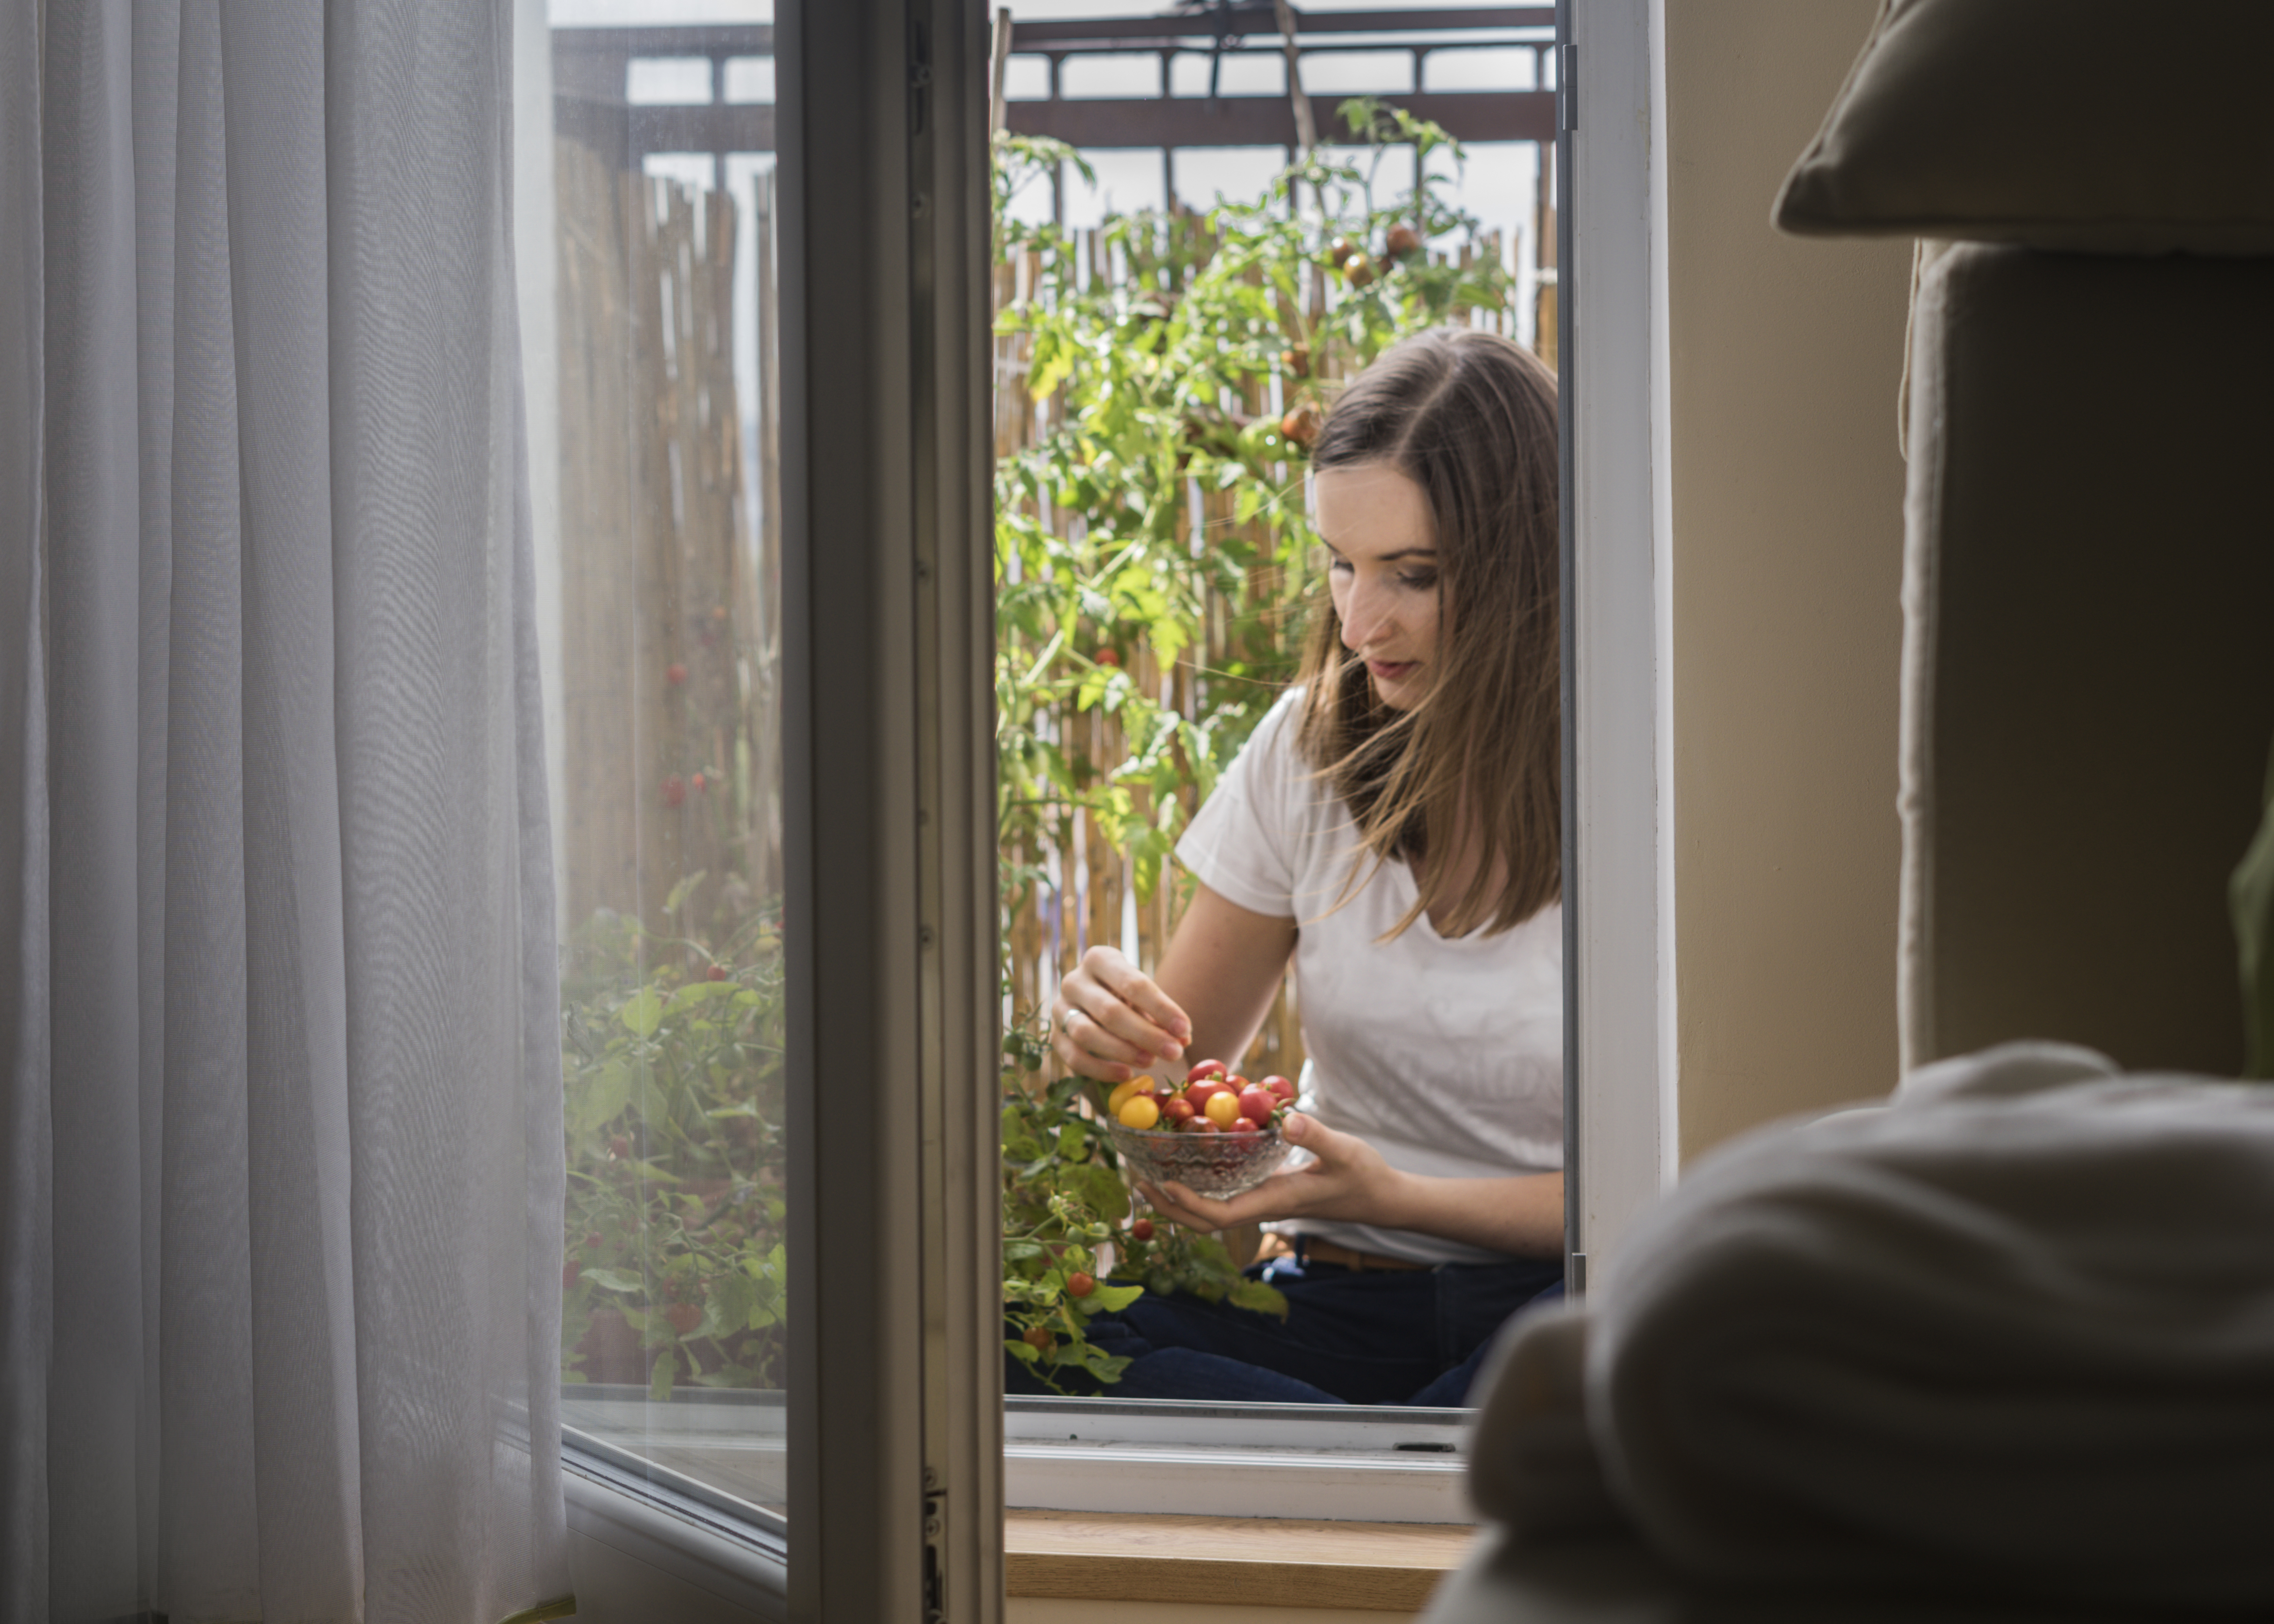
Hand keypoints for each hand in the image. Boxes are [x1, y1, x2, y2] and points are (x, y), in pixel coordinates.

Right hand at [1050, 945, 1191, 1083]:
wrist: (1093, 1001)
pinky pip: (1073, 1057)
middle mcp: (1074, 980)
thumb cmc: (1126, 997)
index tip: (1184, 1029)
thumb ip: (1161, 1017)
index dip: (1161, 1008)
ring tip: (1151, 1062)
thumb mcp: (1144, 998)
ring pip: (1086, 1033)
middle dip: (1146, 1035)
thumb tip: (1182, 1039)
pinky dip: (1100, 1069)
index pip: (1132, 983)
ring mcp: (1060, 1008)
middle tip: (1173, 1053)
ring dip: (1122, 1051)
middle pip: (1110, 1011)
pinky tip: (1125, 1074)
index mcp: (1099, 959)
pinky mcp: (1055, 1036)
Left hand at [1139, 1112, 1405, 1233]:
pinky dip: (1197, 1184)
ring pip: (1209, 1211)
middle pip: (1203, 1220)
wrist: (1380, 1197)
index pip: (1221, 1216)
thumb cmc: (1364, 1176)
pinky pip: (1222, 1195)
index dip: (1187, 1204)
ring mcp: (1261, 1201)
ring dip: (1177, 1197)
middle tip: (1138, 1176)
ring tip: (1149, 1170)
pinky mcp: (1265, 1191)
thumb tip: (1284, 1119)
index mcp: (1274, 1201)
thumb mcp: (1344, 1150)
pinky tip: (1187, 1161)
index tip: (1163, 1183)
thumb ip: (1315, 1135)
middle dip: (1168, 1204)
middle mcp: (1261, 1206)